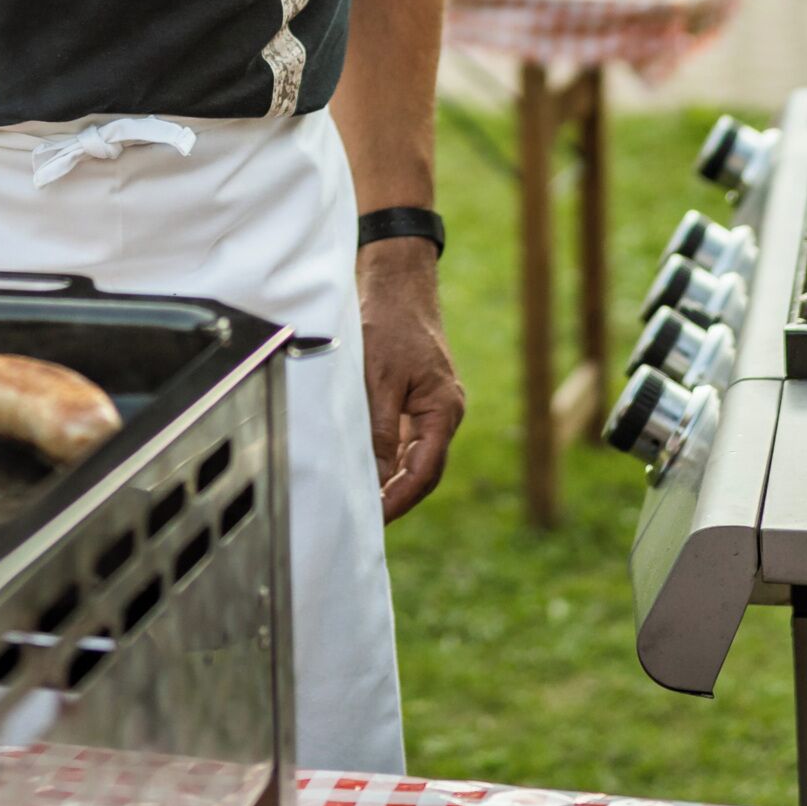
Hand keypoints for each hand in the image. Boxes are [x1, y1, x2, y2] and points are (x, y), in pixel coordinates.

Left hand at [356, 239, 463, 522]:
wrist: (399, 284)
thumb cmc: (389, 323)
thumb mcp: (378, 379)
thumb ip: (380, 430)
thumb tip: (376, 478)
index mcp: (444, 410)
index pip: (425, 471)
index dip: (399, 499)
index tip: (373, 519)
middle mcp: (445, 414)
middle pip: (424, 471)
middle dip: (397, 498)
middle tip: (364, 521)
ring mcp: (433, 408)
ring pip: (415, 457)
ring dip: (392, 481)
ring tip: (361, 504)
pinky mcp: (419, 400)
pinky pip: (408, 439)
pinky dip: (389, 458)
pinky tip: (367, 471)